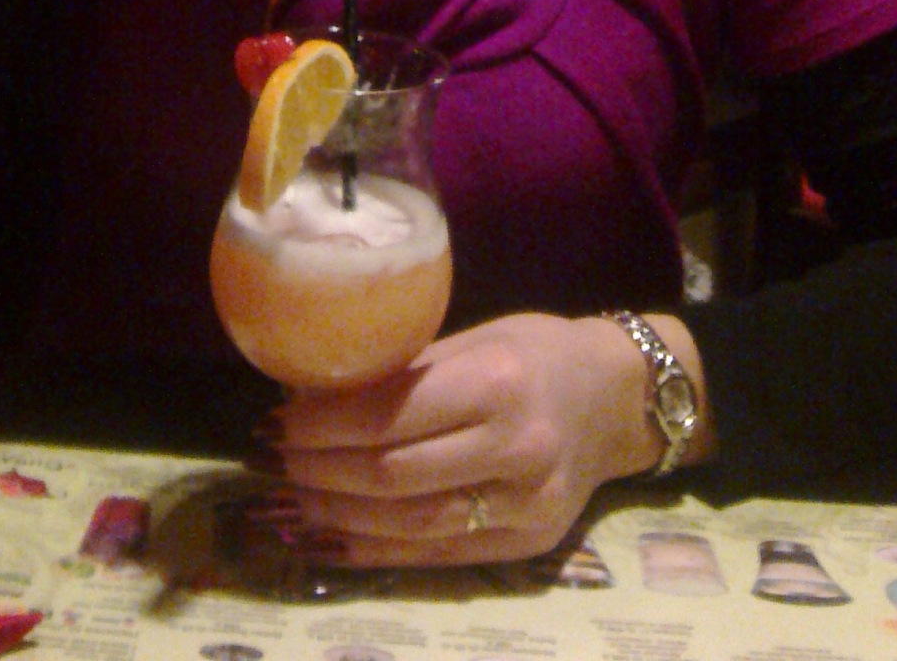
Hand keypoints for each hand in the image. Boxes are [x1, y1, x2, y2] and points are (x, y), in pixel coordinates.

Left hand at [263, 313, 707, 567]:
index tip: (281, 418)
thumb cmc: (535, 353)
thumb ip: (408, 371)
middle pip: (394, 475)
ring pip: (411, 524)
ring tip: (297, 497)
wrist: (617, 400)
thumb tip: (317, 391)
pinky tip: (336, 536)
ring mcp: (525, 506)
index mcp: (496, 381)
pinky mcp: (527, 547)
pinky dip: (378, 550)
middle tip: (279, 458)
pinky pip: (438, 557)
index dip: (326, 423)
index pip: (392, 415)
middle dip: (323, 470)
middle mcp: (515, 447)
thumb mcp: (475, 338)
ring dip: (341, 514)